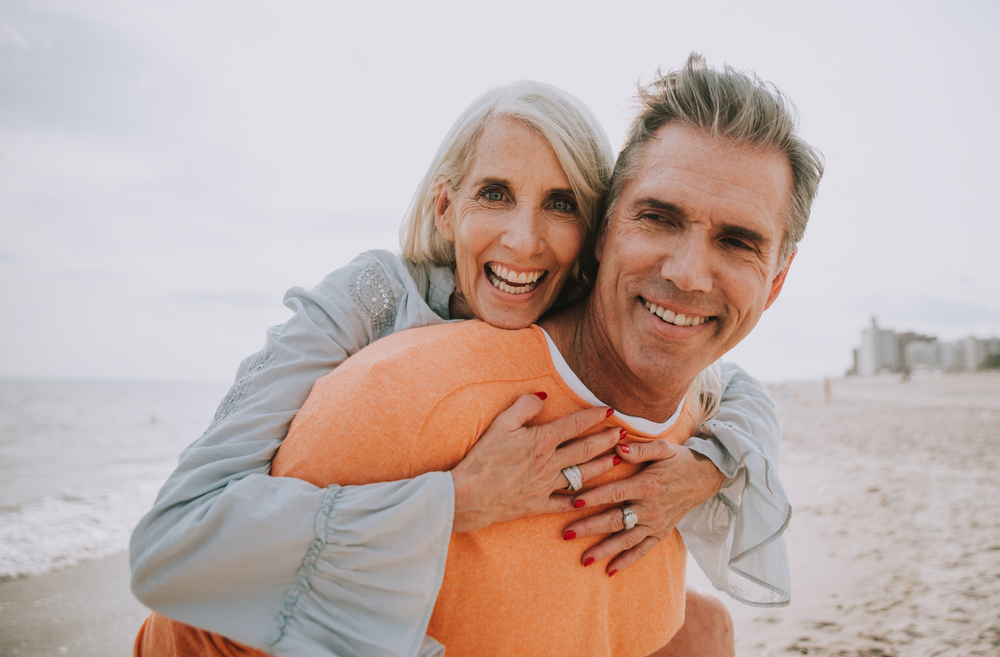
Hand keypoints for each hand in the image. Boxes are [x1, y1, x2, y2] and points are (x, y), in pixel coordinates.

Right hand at [451, 394, 622, 532]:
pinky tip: (593, 498)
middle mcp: (550, 463)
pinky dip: (581, 501)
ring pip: (582, 475)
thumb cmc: (482, 458)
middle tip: (624, 434)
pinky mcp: (539, 505)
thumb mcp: (500, 424)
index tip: (610, 411)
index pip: (575, 425)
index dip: (594, 416)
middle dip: (607, 440)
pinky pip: (565, 503)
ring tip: (617, 460)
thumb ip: (523, 407)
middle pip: (586, 450)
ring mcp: (546, 486)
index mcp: (542, 441)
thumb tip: (543, 397)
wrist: (468, 495)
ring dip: (602, 466)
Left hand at [562, 439, 725, 574]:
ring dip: (604, 550)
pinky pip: (643, 550)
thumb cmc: (679, 460)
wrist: (706, 478)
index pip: (616, 492)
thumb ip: (640, 449)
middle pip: (616, 520)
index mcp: (647, 485)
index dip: (595, 497)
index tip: (574, 501)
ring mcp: (655, 523)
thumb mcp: (664, 448)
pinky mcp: (660, 533)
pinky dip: (627, 561)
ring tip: (584, 559)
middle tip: (567, 534)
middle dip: (590, 527)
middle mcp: (650, 508)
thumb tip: (618, 447)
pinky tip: (609, 571)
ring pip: (626, 540)